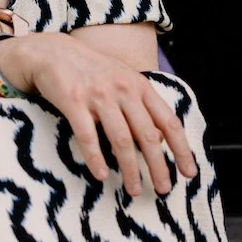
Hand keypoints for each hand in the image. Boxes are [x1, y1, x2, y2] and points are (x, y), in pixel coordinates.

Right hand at [0, 32, 196, 196]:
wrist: (52, 52)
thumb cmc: (90, 71)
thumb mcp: (123, 80)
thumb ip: (141, 105)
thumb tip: (159, 139)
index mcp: (140, 86)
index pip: (168, 122)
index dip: (181, 149)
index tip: (189, 172)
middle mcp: (124, 90)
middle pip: (148, 136)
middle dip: (158, 166)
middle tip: (163, 189)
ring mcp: (99, 96)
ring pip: (122, 140)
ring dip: (130, 169)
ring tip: (134, 189)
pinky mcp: (74, 102)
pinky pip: (88, 137)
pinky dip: (96, 159)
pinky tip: (101, 175)